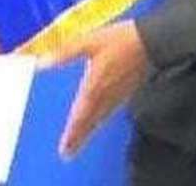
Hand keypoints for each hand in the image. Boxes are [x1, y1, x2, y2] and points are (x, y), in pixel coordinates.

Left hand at [40, 20, 149, 158]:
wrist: (152, 42)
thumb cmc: (120, 41)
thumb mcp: (89, 42)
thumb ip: (65, 53)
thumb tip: (42, 63)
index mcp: (95, 85)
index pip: (80, 115)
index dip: (73, 132)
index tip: (65, 148)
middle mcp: (106, 95)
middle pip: (90, 123)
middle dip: (78, 139)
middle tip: (67, 154)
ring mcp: (117, 96)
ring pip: (99, 120)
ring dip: (88, 133)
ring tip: (77, 144)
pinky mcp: (125, 93)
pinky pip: (109, 113)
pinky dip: (99, 122)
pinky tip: (96, 122)